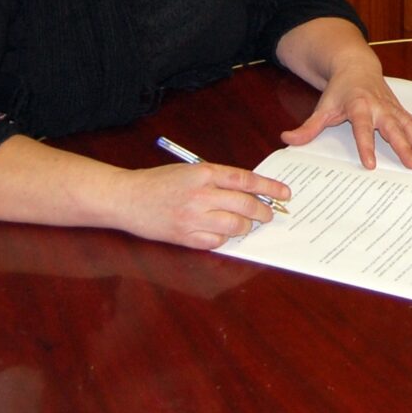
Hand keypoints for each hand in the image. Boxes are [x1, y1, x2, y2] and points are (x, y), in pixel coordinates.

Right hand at [117, 162, 291, 249]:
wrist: (127, 198)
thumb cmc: (159, 182)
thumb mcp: (190, 170)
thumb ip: (218, 179)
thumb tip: (249, 191)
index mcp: (204, 173)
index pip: (246, 180)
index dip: (269, 188)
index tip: (284, 194)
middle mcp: (201, 195)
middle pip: (245, 205)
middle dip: (263, 212)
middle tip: (269, 214)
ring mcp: (193, 218)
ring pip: (235, 226)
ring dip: (245, 227)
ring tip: (245, 224)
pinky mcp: (185, 237)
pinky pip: (216, 242)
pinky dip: (224, 239)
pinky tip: (222, 233)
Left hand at [281, 65, 411, 168]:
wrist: (355, 66)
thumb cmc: (339, 90)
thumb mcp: (322, 107)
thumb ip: (308, 128)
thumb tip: (287, 140)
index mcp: (359, 105)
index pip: (363, 129)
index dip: (366, 146)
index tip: (372, 164)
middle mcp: (380, 107)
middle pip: (393, 128)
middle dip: (404, 146)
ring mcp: (393, 108)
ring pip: (410, 125)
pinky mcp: (401, 110)